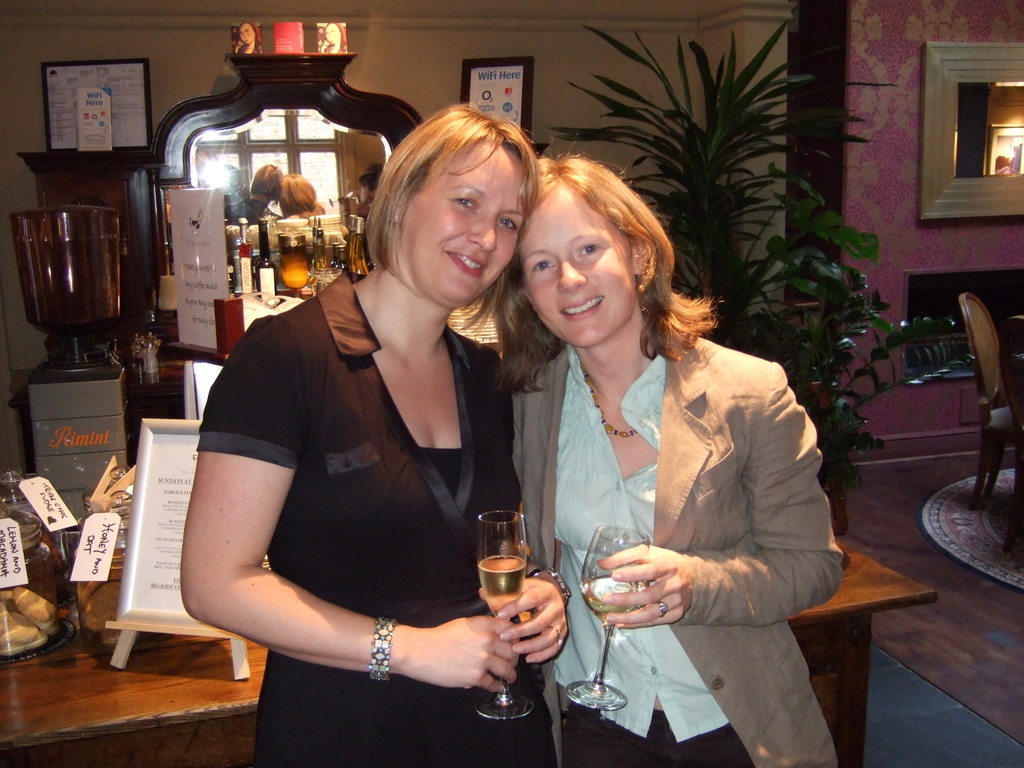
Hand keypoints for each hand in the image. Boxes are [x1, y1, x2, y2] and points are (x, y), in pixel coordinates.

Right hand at [393, 616, 517, 691]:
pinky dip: (496, 686)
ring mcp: (483, 660)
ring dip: (510, 674)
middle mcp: (487, 640)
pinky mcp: (476, 677)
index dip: (514, 637)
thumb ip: (483, 628)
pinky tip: (496, 685)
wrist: (421, 652)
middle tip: (513, 662)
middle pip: (513, 650)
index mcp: (484, 625)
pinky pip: (494, 683)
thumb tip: (500, 636)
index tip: (515, 643)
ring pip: (507, 669)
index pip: (510, 629)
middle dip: (514, 658)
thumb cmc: (440, 637)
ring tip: (510, 676)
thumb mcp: (464, 624)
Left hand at [491, 576, 566, 662]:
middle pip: (540, 622)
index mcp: (545, 591)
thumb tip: (482, 593)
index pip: (532, 599)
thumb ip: (504, 592)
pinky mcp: (562, 633)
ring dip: (531, 646)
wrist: (551, 592)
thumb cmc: (532, 590)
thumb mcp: (521, 586)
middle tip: (503, 637)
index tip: (500, 615)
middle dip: (521, 631)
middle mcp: (555, 607)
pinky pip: (554, 647)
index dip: (516, 607)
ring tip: (514, 650)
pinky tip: (529, 658)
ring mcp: (560, 621)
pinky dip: (542, 655)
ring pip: (548, 638)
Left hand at [599, 546, 694, 626]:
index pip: (650, 571)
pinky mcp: (677, 614)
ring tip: (610, 617)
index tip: (613, 576)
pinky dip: (637, 624)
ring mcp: (677, 601)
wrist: (693, 575)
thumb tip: (601, 564)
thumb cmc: (665, 561)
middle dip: (626, 599)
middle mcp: (675, 584)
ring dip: (629, 617)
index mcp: (668, 565)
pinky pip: (655, 621)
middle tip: (606, 599)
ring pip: (651, 613)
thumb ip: (625, 556)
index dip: (632, 574)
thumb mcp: (648, 553)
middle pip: (649, 595)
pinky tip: (622, 623)